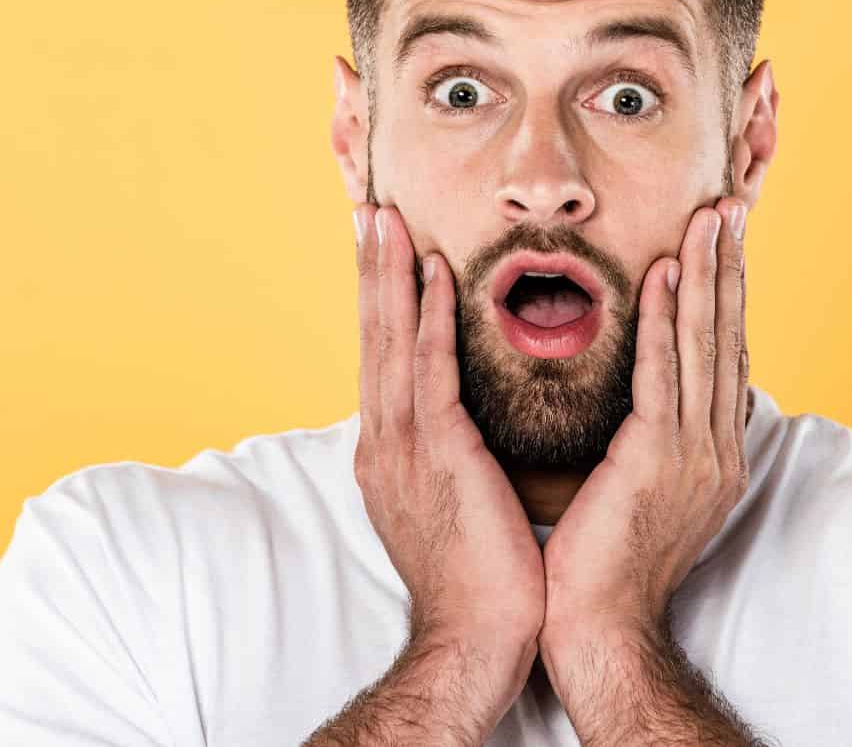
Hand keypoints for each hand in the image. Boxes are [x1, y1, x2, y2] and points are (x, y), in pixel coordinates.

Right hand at [351, 203, 545, 704]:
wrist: (478, 639)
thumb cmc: (482, 579)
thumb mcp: (455, 504)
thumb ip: (452, 456)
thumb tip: (466, 423)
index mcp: (390, 454)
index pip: (384, 360)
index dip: (382, 302)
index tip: (384, 251)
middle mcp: (385, 443)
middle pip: (374, 339)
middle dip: (371, 272)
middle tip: (369, 211)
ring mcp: (403, 448)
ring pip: (391, 343)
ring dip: (389, 276)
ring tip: (386, 219)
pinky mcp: (437, 455)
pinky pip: (430, 371)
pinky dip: (427, 318)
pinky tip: (432, 274)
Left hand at [538, 197, 749, 654]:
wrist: (598, 628)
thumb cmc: (605, 564)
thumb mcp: (643, 492)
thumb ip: (654, 440)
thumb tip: (650, 400)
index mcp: (715, 455)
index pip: (723, 358)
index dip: (725, 296)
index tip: (722, 243)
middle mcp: (718, 449)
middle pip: (726, 340)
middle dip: (728, 270)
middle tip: (728, 208)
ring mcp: (695, 455)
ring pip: (702, 346)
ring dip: (706, 276)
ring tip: (706, 219)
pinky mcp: (658, 461)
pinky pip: (662, 375)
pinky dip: (664, 320)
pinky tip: (664, 274)